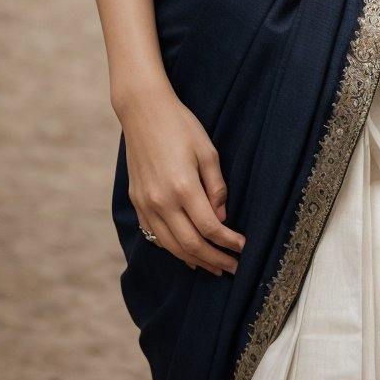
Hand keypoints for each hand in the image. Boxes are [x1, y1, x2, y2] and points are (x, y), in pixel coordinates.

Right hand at [119, 80, 245, 276]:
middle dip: (214, 259)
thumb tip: (222, 217)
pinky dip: (173, 249)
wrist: (143, 111)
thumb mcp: (208, 151)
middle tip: (232, 267)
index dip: (228, 242)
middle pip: (190, 244)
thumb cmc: (180, 126)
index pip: (210, 228)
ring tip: (213, 267)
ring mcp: (146, 204)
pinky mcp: (136, 202)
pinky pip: (155, 235)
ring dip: (194, 260)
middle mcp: (161, 201)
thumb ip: (217, 187)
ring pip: (171, 246)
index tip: (243, 247)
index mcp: (183, 187)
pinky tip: (187, 254)